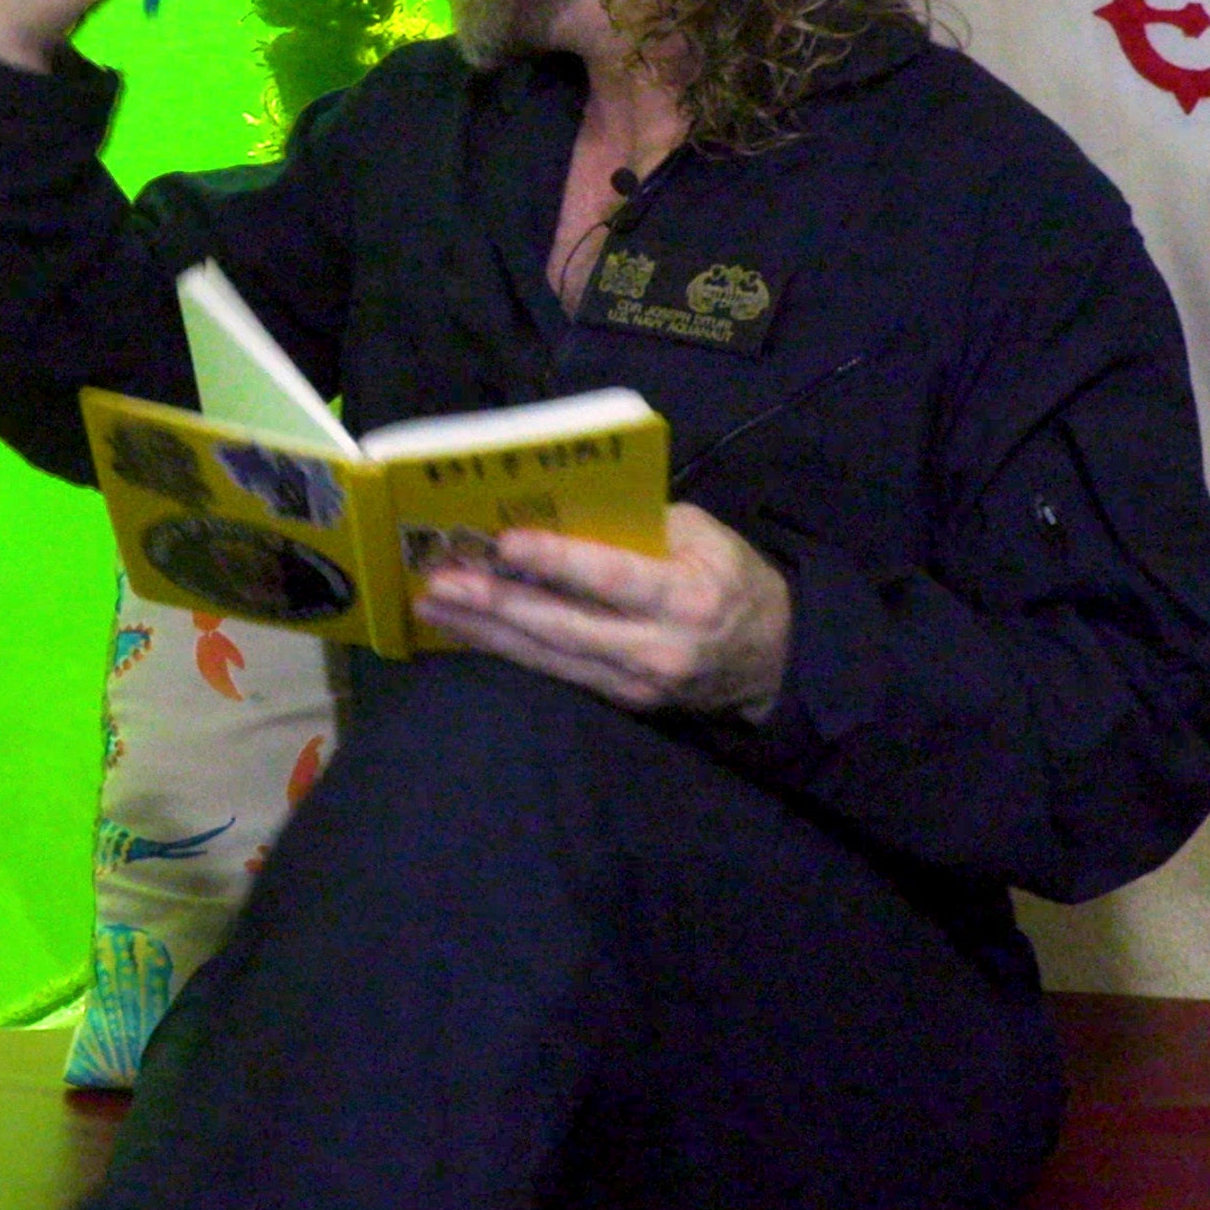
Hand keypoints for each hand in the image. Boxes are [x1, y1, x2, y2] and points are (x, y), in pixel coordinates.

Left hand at [412, 505, 792, 720]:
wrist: (774, 662)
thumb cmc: (734, 581)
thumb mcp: (708, 537)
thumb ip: (645, 523)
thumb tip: (571, 509)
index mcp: (687, 596)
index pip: (612, 577)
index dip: (557, 562)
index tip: (506, 544)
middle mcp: (658, 647)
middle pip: (564, 627)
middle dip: (496, 604)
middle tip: (441, 582)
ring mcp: (637, 683)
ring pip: (550, 658)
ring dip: (486, 633)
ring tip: (434, 607)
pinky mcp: (622, 700)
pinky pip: (557, 673)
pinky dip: (510, 651)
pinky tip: (469, 632)